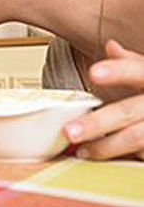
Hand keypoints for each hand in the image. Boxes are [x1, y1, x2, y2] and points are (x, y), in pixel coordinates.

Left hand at [64, 39, 143, 159]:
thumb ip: (133, 63)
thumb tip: (111, 46)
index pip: (138, 70)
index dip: (117, 71)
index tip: (93, 73)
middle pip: (129, 111)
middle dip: (98, 123)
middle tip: (69, 131)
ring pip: (136, 137)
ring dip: (105, 147)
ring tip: (82, 151)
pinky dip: (126, 157)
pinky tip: (107, 160)